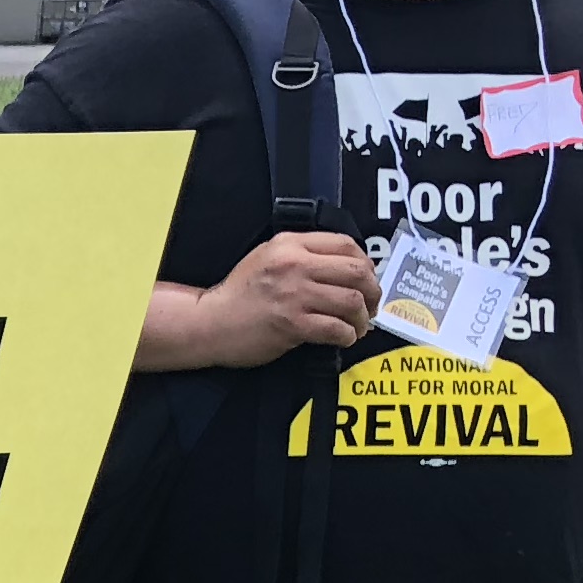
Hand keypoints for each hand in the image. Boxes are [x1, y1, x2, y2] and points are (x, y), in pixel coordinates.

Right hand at [179, 231, 378, 368]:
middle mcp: (295, 265)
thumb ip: (301, 254)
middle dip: (372, 291)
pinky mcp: (292, 324)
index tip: (365, 279)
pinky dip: (347, 335)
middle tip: (370, 305)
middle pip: (357, 272)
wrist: (209, 323)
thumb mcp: (266, 257)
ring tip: (358, 326)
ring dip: (362, 317)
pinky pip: (335, 328)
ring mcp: (294, 295)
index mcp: (290, 244)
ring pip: (351, 301)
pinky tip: (344, 338)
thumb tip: (343, 267)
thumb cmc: (238, 294)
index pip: (345, 244)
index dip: (365, 263)